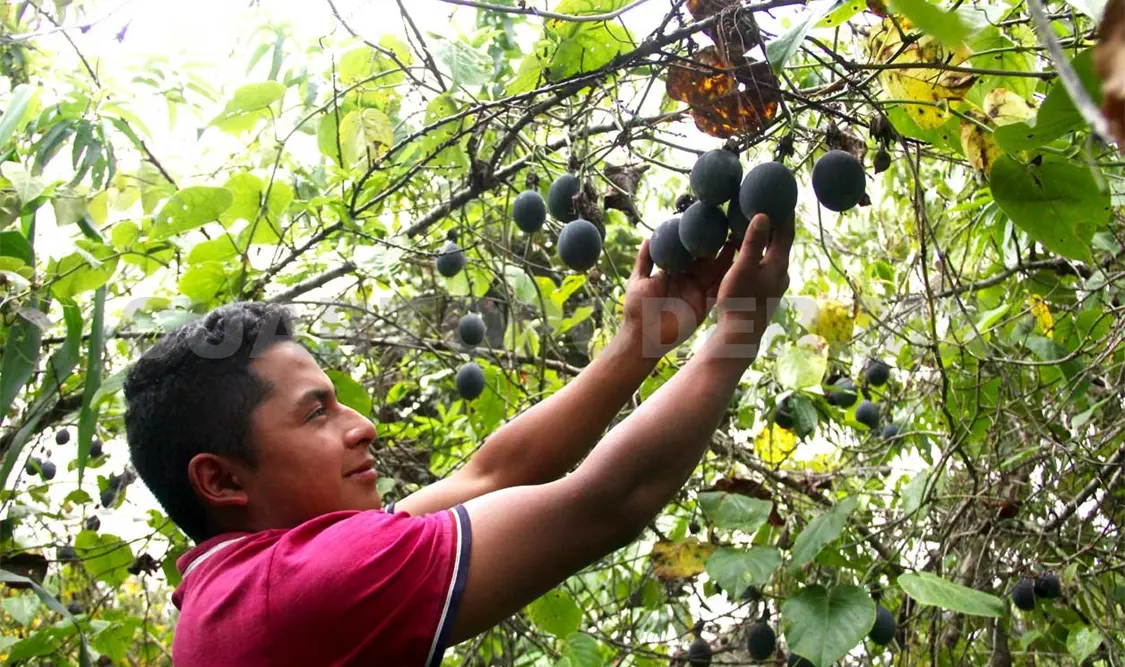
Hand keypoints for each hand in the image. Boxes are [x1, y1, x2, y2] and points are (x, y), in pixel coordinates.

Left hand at [622, 236, 735, 354]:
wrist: (643, 337)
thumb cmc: (637, 309)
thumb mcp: (638, 280)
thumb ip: (645, 260)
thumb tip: (649, 237)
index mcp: (671, 273)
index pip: (687, 254)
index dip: (696, 242)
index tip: (705, 226)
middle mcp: (686, 281)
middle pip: (704, 261)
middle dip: (715, 247)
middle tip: (727, 229)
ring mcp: (696, 292)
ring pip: (713, 273)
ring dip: (725, 260)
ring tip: (737, 242)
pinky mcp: (703, 305)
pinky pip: (717, 290)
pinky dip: (726, 279)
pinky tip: (737, 266)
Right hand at [712, 213, 793, 350]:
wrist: (740, 334)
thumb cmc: (740, 300)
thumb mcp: (744, 267)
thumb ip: (753, 242)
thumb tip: (764, 215)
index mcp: (779, 264)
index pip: (786, 232)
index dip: (786, 214)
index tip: (784, 197)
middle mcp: (780, 273)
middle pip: (780, 243)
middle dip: (773, 225)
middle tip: (764, 206)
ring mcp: (773, 284)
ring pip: (770, 255)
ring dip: (763, 240)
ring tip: (750, 227)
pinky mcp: (764, 292)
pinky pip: (762, 265)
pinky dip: (756, 254)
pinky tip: (743, 254)